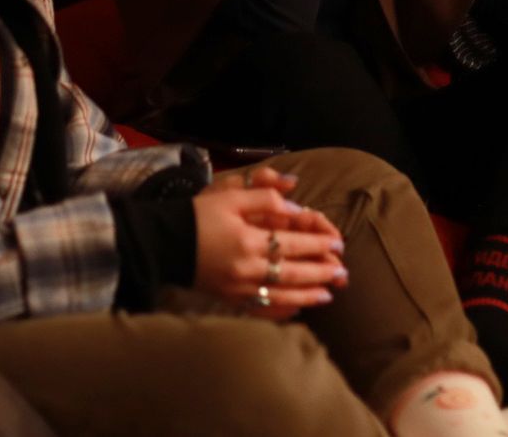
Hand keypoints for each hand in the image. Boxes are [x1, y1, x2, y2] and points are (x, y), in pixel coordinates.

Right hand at [193, 185, 346, 319]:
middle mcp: (247, 267)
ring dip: (308, 295)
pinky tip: (297, 309)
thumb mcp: (230, 195)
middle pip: (292, 272)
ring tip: (329, 294)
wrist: (164, 242)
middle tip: (342, 273)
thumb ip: (265, 199)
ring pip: (281, 295)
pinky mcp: (230, 299)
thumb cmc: (198, 215)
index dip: (318, 244)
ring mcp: (239, 288)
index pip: (293, 243)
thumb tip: (294, 210)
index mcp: (248, 239)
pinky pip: (262, 310)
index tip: (338, 244)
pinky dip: (281, 311)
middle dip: (320, 272)